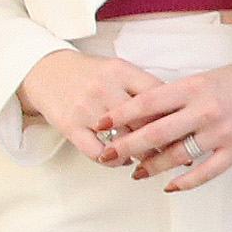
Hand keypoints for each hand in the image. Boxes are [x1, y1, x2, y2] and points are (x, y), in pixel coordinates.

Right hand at [15, 47, 165, 166]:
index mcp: (121, 70)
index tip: (187, 129)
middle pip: (145, 121)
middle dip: (164, 141)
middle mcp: (105, 88)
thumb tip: (175, 114)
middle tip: (178, 153)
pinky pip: (97, 152)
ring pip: (123, 140)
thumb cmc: (89, 74)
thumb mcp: (118, 70)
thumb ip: (143, 88)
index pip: (159, 96)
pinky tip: (121, 160)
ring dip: (141, 155)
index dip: (176, 116)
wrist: (45, 70)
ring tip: (152, 160)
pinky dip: (113, 161)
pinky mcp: (70, 126)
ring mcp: (87, 108)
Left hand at [101, 60, 231, 190]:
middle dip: (127, 145)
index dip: (122, 114)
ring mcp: (221, 133)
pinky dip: (185, 182)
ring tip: (136, 172)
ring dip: (152, 166)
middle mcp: (206, 110)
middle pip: (156, 132)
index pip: (148, 101)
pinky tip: (169, 186)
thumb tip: (142, 115)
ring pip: (177, 155)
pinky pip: (205, 172)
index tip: (102, 123)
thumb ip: (176, 96)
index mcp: (195, 87)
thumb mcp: (205, 78)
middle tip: (107, 153)